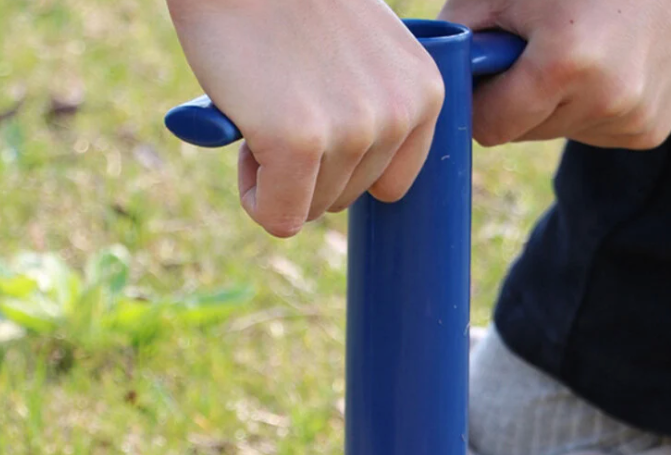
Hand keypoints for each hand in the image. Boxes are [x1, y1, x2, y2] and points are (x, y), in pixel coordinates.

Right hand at [167, 0, 444, 236]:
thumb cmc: (289, 3)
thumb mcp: (363, 52)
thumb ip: (377, 108)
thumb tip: (364, 184)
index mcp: (423, 92)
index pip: (388, 186)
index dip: (341, 167)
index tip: (315, 123)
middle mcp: (396, 113)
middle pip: (346, 199)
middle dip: (305, 169)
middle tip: (279, 99)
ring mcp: (351, 130)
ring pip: (312, 209)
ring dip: (276, 174)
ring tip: (264, 104)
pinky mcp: (297, 141)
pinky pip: (279, 217)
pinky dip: (255, 196)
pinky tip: (247, 139)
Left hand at [438, 0, 670, 148]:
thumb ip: (459, 36)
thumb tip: (435, 91)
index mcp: (566, 63)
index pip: (490, 127)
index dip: (482, 98)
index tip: (490, 68)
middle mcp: (608, 99)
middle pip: (524, 133)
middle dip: (520, 98)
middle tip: (543, 42)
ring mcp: (634, 118)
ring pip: (558, 132)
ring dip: (558, 100)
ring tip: (583, 46)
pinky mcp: (651, 128)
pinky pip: (593, 132)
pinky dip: (592, 104)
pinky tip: (611, 61)